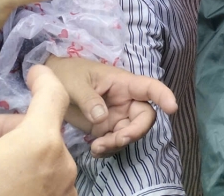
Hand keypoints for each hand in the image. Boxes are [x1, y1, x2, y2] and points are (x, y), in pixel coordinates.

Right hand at [0, 65, 76, 195]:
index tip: (33, 72)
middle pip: (42, 129)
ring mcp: (65, 191)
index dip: (44, 79)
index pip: (54, 95)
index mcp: (41, 142)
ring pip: (44, 156)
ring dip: (18, 152)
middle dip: (10, 128)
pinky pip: (48, 180)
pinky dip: (28, 174)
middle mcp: (64, 164)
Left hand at [41, 56, 177, 156]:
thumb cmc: (67, 73)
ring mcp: (116, 115)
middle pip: (144, 117)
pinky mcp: (105, 128)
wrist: (51, 82)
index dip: (164, 95)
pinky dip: (108, 150)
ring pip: (131, 132)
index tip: (172, 108)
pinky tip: (94, 150)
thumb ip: (89, 99)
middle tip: (116, 140)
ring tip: (97, 147)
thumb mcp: (75, 83)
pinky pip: (115, 141)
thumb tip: (103, 118)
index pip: (149, 87)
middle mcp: (124, 100)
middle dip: (135, 131)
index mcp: (122, 83)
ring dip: (118, 144)